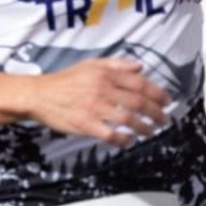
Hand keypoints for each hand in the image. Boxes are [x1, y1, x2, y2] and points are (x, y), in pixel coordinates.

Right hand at [25, 59, 169, 145]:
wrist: (39, 95)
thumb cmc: (64, 80)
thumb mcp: (90, 64)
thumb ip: (116, 64)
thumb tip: (140, 67)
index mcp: (105, 74)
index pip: (139, 83)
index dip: (157, 93)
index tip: (166, 102)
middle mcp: (102, 89)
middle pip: (138, 102)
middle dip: (155, 113)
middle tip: (163, 120)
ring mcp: (94, 107)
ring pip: (128, 119)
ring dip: (144, 128)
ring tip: (150, 132)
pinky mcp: (86, 124)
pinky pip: (111, 135)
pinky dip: (124, 140)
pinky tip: (129, 141)